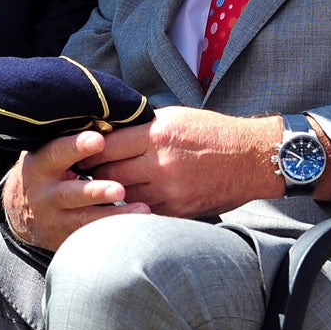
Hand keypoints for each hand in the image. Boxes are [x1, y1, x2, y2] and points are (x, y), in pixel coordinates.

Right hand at [2, 130, 148, 251]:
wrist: (19, 211)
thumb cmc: (46, 171)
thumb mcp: (47, 153)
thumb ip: (69, 139)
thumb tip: (106, 117)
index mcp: (40, 165)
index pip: (56, 153)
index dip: (76, 147)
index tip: (99, 140)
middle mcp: (44, 194)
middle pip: (71, 194)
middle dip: (96, 191)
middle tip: (120, 188)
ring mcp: (54, 219)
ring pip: (84, 219)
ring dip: (114, 215)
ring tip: (141, 209)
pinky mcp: (65, 238)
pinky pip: (91, 235)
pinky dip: (114, 232)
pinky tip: (136, 226)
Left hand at [82, 106, 284, 219]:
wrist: (252, 159)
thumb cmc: (213, 133)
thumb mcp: (176, 117)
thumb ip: (142, 127)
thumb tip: (108, 132)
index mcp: (157, 134)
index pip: (106, 146)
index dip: (87, 151)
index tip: (78, 153)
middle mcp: (161, 164)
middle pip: (109, 175)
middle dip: (93, 174)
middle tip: (82, 173)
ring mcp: (169, 191)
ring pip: (123, 197)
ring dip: (110, 193)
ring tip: (100, 188)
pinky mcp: (178, 211)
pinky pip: (143, 212)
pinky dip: (132, 206)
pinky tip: (127, 201)